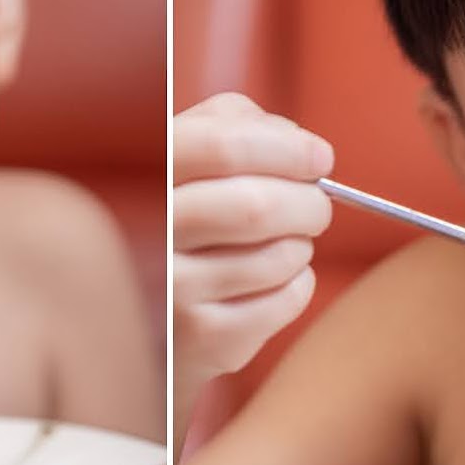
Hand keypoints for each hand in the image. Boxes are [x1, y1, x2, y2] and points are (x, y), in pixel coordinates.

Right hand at [173, 93, 333, 441]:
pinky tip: (271, 283)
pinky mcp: (204, 339)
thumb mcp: (184, 160)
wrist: (143, 322)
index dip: (287, 149)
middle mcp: (151, 233)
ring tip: (283, 245)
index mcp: (144, 175)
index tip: (321, 158)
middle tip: (316, 207)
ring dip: (301, 245)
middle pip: (258, 206)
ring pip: (281, 255)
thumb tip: (301, 145)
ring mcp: (174, 291)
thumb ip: (231, 125)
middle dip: (309, 203)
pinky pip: (289, 297)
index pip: (223, 147)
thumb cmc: (176, 220)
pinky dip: (299, 283)